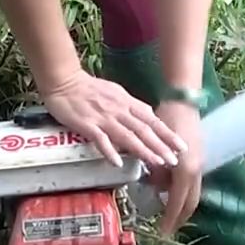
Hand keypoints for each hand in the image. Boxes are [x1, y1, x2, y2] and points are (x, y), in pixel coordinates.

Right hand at [40, 69, 184, 169]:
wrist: (64, 81)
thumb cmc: (88, 88)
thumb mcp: (115, 93)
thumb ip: (130, 106)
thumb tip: (147, 116)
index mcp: (126, 102)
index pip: (151, 119)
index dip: (167, 133)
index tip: (180, 146)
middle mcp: (119, 110)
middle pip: (144, 129)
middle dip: (161, 145)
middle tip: (174, 160)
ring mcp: (103, 118)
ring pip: (127, 136)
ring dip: (143, 150)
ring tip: (156, 162)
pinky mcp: (87, 125)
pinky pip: (100, 139)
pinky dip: (109, 151)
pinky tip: (117, 163)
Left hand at [149, 99, 205, 232]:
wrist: (184, 101)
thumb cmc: (168, 120)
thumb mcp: (156, 146)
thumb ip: (156, 169)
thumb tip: (155, 186)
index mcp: (186, 169)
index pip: (177, 202)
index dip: (170, 218)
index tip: (162, 232)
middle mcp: (196, 170)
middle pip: (190, 202)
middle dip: (179, 217)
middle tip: (167, 229)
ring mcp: (200, 163)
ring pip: (193, 193)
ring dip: (181, 205)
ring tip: (168, 214)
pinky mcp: (199, 158)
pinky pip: (192, 182)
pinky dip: (183, 192)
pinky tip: (171, 192)